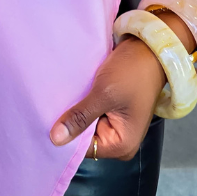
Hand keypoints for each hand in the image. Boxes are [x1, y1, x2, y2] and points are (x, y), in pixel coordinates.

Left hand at [49, 10, 195, 159]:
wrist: (149, 46)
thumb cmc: (132, 71)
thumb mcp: (104, 94)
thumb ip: (80, 118)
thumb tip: (55, 140)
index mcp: (122, 145)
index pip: (83, 149)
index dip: (66, 136)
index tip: (47, 121)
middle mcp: (120, 140)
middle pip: (84, 138)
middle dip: (70, 123)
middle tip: (49, 107)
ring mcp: (116, 125)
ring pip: (85, 124)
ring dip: (74, 111)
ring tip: (56, 99)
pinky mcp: (111, 110)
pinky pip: (90, 112)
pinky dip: (81, 103)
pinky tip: (69, 93)